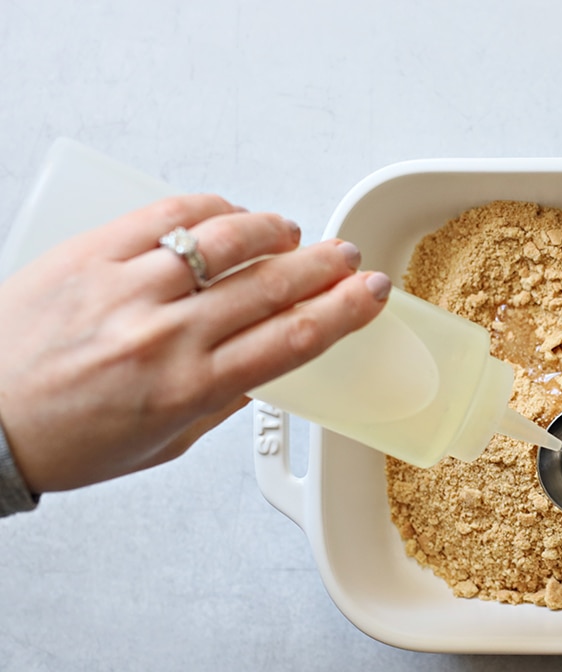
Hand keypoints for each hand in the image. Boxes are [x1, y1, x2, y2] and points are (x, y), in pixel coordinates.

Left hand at [0, 194, 389, 492]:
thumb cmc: (65, 441)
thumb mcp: (163, 445)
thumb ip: (219, 404)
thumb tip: (262, 367)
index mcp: (190, 389)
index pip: (294, 338)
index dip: (345, 310)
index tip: (371, 293)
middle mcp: (166, 336)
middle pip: (273, 285)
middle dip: (325, 266)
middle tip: (346, 258)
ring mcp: (127, 290)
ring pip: (226, 241)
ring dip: (274, 232)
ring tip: (290, 234)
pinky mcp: (90, 255)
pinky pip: (166, 215)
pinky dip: (211, 210)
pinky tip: (228, 218)